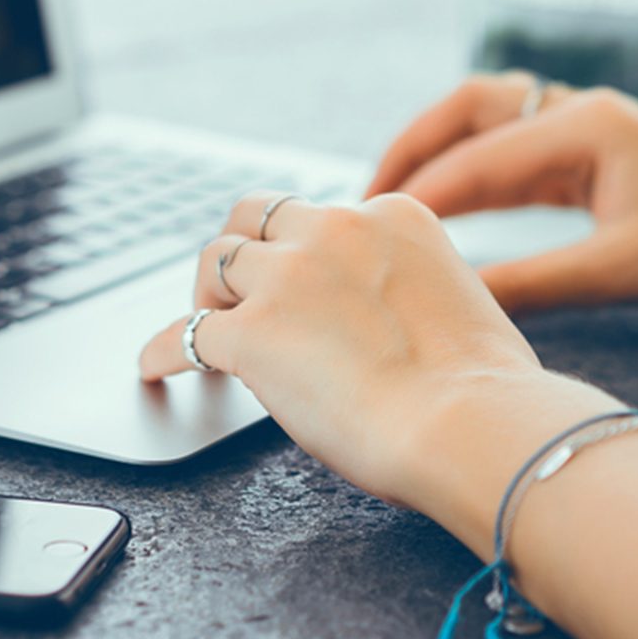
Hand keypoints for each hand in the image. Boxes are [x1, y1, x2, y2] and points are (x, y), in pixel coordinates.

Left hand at [138, 193, 545, 513]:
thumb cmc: (482, 387)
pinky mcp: (251, 331)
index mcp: (389, 215)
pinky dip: (164, 350)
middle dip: (241, 244)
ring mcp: (286, 277)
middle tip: (233, 284)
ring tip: (204, 321)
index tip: (294, 275)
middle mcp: (332, 229)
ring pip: (216, 260)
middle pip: (256, 215)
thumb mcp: (452, 296)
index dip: (299, 247)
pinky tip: (155, 367)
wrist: (474, 424)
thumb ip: (401, 283)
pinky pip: (187, 332)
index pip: (321, 215)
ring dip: (206, 292)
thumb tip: (368, 313)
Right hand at [366, 73, 637, 312]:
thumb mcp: (621, 270)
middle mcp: (578, 110)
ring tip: (392, 195)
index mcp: (588, 126)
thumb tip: (454, 303)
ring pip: (484, 117)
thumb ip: (534, 282)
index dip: (425, 193)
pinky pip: (505, 145)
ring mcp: (581, 123)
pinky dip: (465, 169)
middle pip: (471, 107)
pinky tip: (443, 207)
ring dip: (434, 149)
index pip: (483, 156)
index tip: (376, 227)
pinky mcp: (583, 149)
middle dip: (414, 147)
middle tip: (370, 198)